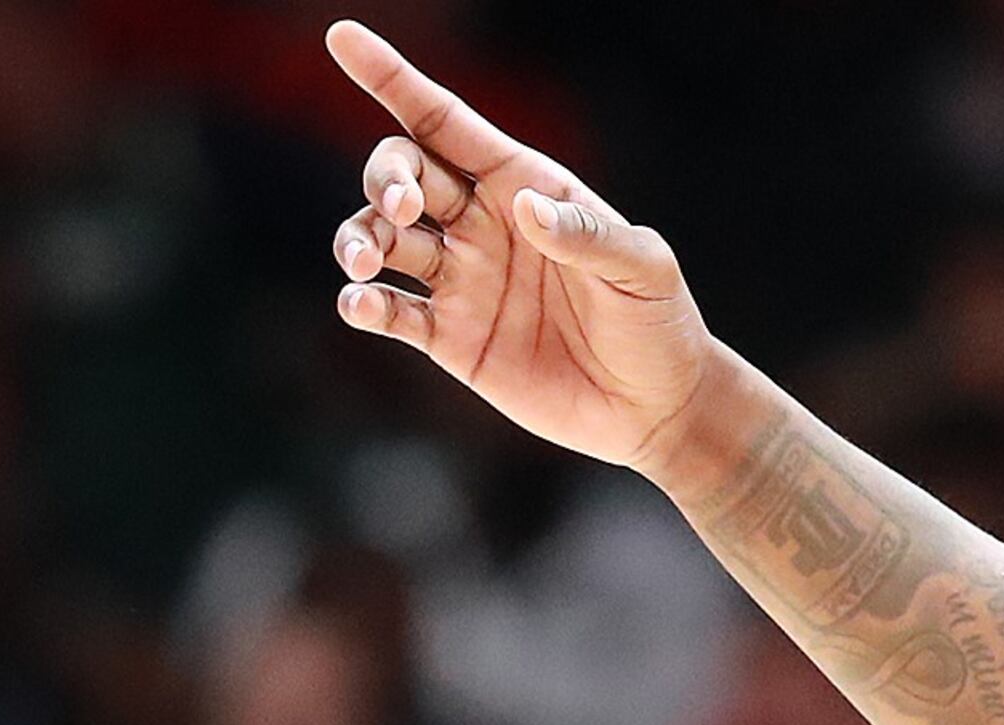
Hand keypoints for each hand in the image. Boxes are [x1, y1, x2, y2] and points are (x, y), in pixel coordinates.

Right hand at [323, 19, 716, 469]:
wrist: (659, 406)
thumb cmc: (659, 322)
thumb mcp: (643, 269)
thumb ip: (588, 234)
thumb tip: (526, 207)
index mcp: (524, 185)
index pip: (446, 122)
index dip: (394, 79)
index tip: (344, 38)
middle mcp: (481, 224)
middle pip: (402, 174)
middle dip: (386, 179)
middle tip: (403, 206)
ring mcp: (461, 279)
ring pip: (380, 237)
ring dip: (358, 238)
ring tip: (365, 259)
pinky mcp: (450, 337)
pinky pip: (389, 311)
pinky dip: (363, 303)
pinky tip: (361, 304)